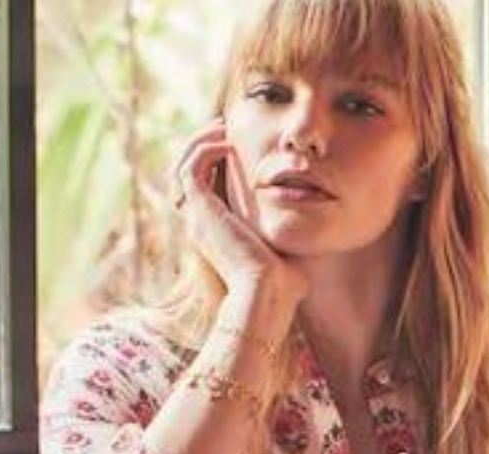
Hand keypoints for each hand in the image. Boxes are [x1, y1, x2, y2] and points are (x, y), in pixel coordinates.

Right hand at [172, 119, 306, 307]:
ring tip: (222, 127)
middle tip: (223, 127)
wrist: (269, 292)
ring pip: (181, 167)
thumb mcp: (285, 253)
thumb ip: (287, 242)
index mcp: (215, 233)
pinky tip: (227, 143)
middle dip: (202, 146)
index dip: (214, 164)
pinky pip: (190, 170)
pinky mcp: (201, 211)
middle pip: (185, 174)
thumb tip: (307, 242)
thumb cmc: (284, 284)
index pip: (203, 189)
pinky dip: (204, 151)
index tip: (235, 145)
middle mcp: (199, 223)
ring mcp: (196, 217)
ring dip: (200, 142)